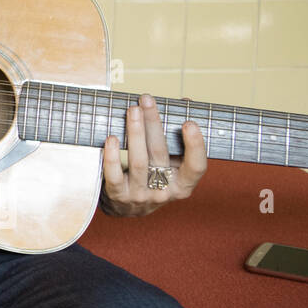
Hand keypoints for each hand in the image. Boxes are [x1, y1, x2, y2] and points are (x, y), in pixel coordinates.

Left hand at [100, 93, 207, 216]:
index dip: (195, 146)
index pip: (196, 167)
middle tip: (147, 100)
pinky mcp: (118, 196)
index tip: (189, 123)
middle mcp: (164, 192)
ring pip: (139, 162)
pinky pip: (114, 175)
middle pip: (160, 154)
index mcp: (183, 185)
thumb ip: (178, 136)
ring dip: (135, 133)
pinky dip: (113, 156)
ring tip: (132, 110)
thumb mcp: (170, 163)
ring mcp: (140, 196)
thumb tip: (186, 102)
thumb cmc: (152, 177)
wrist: (126, 207)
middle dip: (153, 124)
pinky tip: (111, 139)